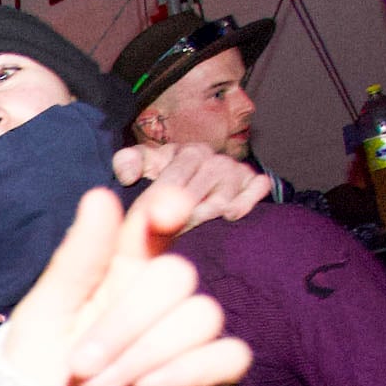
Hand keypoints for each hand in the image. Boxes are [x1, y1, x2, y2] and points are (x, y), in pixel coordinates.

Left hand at [0, 183, 249, 385]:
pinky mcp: (210, 379)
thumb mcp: (42, 318)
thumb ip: (77, 260)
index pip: (156, 221)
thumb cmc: (36, 379)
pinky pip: (230, 354)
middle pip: (178, 275)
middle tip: (80, 365)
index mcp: (117, 271)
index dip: (170, 205)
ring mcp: (187, 339)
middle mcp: (157, 299)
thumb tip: (101, 196)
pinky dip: (188, 370)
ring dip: (144, 354)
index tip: (167, 213)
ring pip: (202, 315)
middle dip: (126, 322)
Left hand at [113, 142, 271, 225]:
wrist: (204, 175)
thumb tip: (127, 176)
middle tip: (164, 232)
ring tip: (190, 226)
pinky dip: (246, 201)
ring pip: (223, 198)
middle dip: (178, 214)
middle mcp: (214, 160)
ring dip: (205, 214)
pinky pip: (258, 189)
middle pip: (196, 193)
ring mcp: (236, 172)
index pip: (173, 177)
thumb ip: (128, 161)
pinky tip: (231, 215)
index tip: (147, 217)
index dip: (158, 199)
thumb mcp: (146, 162)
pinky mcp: (255, 182)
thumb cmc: (170, 171)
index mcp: (187, 153)